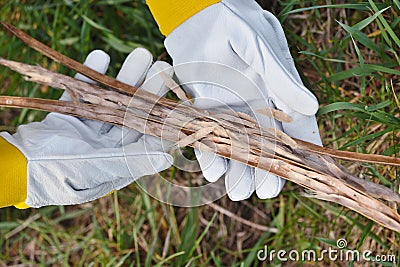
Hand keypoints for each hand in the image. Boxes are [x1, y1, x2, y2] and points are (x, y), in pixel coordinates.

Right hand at [1, 48, 173, 206]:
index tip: (176, 97)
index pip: (146, 136)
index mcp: (119, 160)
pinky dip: (90, 76)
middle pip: (132, 113)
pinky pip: (81, 92)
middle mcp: (107, 145)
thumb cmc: (58, 177)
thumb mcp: (99, 170)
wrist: (17, 169)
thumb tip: (167, 159)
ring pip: (111, 100)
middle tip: (163, 67)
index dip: (162, 116)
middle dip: (147, 90)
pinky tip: (102, 56)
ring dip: (124, 78)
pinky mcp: (68, 116)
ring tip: (140, 56)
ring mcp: (88, 129)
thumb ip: (131, 162)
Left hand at [164, 0, 321, 199]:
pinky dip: (209, 154)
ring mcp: (229, 110)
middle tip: (263, 193)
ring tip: (237, 193)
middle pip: (266, 146)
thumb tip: (311, 107)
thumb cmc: (235, 24)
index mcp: (276, 94)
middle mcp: (255, 107)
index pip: (296, 128)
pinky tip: (212, 172)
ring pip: (238, 148)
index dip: (301, 153)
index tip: (302, 175)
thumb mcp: (261, 49)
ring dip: (238, 171)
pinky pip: (208, 137)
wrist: (198, 18)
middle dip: (266, 171)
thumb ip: (281, 78)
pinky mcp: (204, 109)